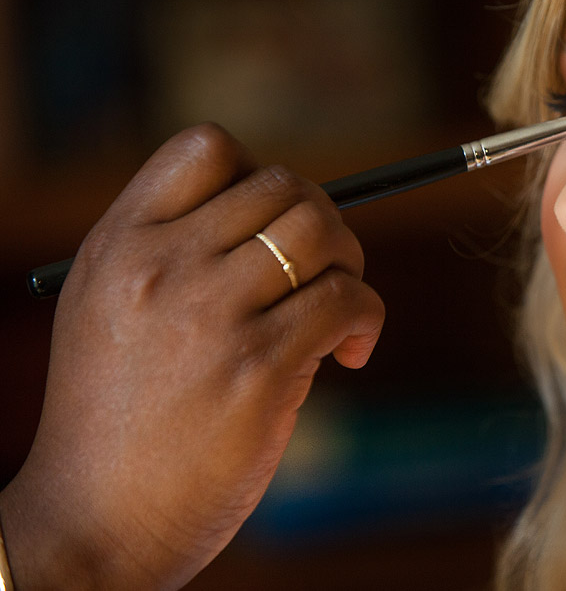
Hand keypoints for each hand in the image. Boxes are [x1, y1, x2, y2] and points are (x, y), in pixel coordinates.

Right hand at [0, 124, 384, 589]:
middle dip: (324, 224)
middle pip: (285, 186)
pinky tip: (350, 355)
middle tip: (323, 277)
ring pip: (323, 233)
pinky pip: (349, 299)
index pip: (206, 147)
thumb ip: (175, 251)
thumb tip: (287, 212)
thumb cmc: (117, 421)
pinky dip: (367, 318)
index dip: (259, 173)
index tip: (271, 230)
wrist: (94, 523)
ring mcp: (210, 314)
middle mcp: (162, 266)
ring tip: (336, 315)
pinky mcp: (258, 367)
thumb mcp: (112, 310)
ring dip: (351, 265)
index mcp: (120, 244)